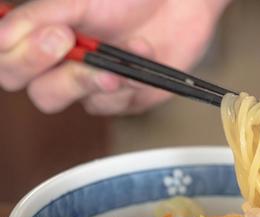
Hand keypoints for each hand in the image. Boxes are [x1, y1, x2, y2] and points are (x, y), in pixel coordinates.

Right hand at [0, 0, 229, 113]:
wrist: (182, 5)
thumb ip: (40, 13)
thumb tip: (1, 33)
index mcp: (41, 30)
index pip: (4, 54)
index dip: (17, 52)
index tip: (55, 32)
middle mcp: (57, 60)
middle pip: (24, 84)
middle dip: (42, 65)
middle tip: (67, 41)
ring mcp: (86, 82)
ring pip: (55, 99)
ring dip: (83, 78)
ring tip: (115, 59)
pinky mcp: (117, 98)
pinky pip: (104, 104)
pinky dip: (124, 81)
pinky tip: (144, 53)